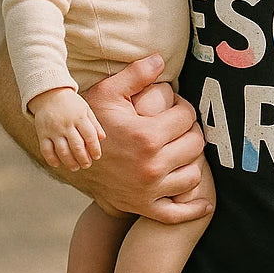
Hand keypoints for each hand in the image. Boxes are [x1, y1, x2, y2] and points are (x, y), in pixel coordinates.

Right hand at [30, 87, 105, 171]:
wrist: (49, 94)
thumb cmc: (71, 103)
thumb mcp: (85, 109)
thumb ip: (94, 124)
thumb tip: (102, 138)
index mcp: (79, 117)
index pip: (89, 136)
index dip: (94, 148)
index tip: (97, 156)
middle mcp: (66, 124)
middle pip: (76, 146)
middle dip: (83, 158)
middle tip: (87, 165)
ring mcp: (53, 130)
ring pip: (62, 150)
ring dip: (69, 162)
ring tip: (75, 167)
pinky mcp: (42, 133)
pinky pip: (46, 149)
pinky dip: (51, 159)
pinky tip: (57, 164)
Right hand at [75, 55, 213, 224]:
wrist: (69, 161)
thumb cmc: (90, 123)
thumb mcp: (107, 93)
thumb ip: (136, 75)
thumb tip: (161, 58)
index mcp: (147, 136)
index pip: (187, 116)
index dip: (183, 107)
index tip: (176, 106)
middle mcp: (152, 165)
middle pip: (195, 144)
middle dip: (190, 131)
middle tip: (179, 127)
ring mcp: (150, 189)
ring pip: (193, 174)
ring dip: (191, 161)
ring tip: (181, 150)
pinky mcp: (145, 207)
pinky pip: (178, 213)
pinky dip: (194, 209)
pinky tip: (204, 202)